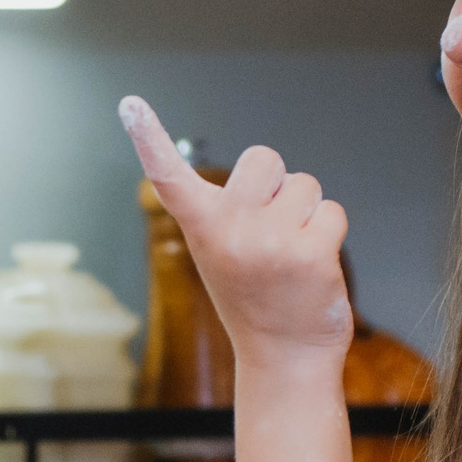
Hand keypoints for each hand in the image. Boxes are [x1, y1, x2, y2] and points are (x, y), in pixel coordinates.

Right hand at [118, 97, 351, 368]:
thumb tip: (268, 170)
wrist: (284, 357)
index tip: (129, 104)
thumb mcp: (220, 253)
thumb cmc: (255, 298)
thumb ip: (230, 211)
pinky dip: (329, 233)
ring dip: (307, 212)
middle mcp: (230, 231)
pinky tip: (313, 267)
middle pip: (264, 158)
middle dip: (276, 183)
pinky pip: (332, 211)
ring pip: (304, 184)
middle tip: (270, 229)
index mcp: (202, 228)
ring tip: (291, 254)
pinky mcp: (311, 253)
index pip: (170, 176)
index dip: (149, 137)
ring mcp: (271, 242)